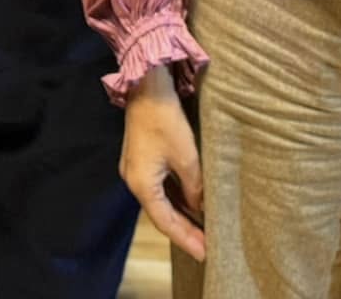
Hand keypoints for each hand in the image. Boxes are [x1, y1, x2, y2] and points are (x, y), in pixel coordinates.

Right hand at [120, 66, 205, 261]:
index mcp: (141, 184)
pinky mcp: (141, 158)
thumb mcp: (187, 158)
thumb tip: (201, 207)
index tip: (205, 254)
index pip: (165, 222)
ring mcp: (135, 168)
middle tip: (207, 246)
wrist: (146, 87)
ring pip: (160, 200)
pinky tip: (192, 204)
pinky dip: (175, 198)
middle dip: (184, 230)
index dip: (186, 239)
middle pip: (161, 214)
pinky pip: (159, 187)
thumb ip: (195, 188)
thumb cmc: (165, 120)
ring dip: (180, 214)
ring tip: (203, 229)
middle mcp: (133, 180)